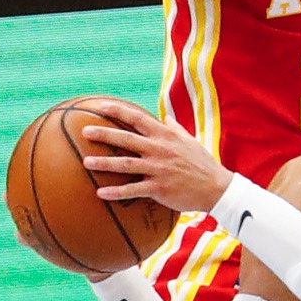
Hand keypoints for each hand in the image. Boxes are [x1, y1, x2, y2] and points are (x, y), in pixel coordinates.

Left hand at [81, 99, 232, 213]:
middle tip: (84, 131)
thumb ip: (175, 129)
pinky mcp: (159, 188)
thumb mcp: (190, 141)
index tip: (99, 107)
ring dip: (104, 163)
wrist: (216, 188)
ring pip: (126, 164)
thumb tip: (165, 117)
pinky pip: (133, 190)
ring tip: (86, 163)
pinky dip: (116, 192)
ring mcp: (158, 169)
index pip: (137, 118)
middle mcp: (160, 150)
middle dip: (103, 134)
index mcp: (165, 136)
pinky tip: (100, 193)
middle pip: (126, 138)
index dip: (117, 111)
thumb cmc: (202, 164)